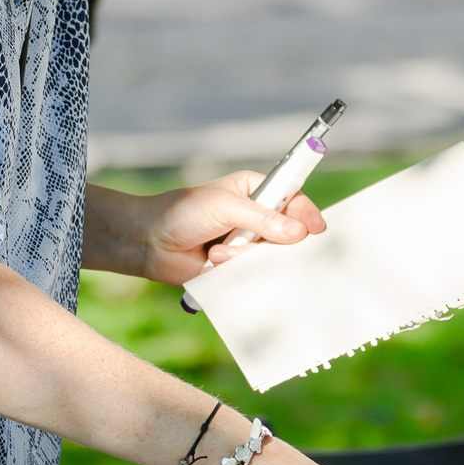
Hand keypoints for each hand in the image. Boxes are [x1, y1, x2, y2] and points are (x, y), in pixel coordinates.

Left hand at [127, 172, 326, 283]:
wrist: (148, 242)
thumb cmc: (182, 213)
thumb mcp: (225, 207)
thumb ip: (262, 219)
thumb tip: (299, 232)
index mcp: (254, 190)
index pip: (292, 198)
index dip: (306, 212)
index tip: (316, 228)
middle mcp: (254, 217)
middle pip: (288, 232)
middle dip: (276, 241)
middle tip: (264, 246)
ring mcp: (246, 244)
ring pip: (270, 256)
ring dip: (245, 255)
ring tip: (218, 251)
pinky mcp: (237, 267)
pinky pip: (253, 273)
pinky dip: (237, 270)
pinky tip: (215, 262)